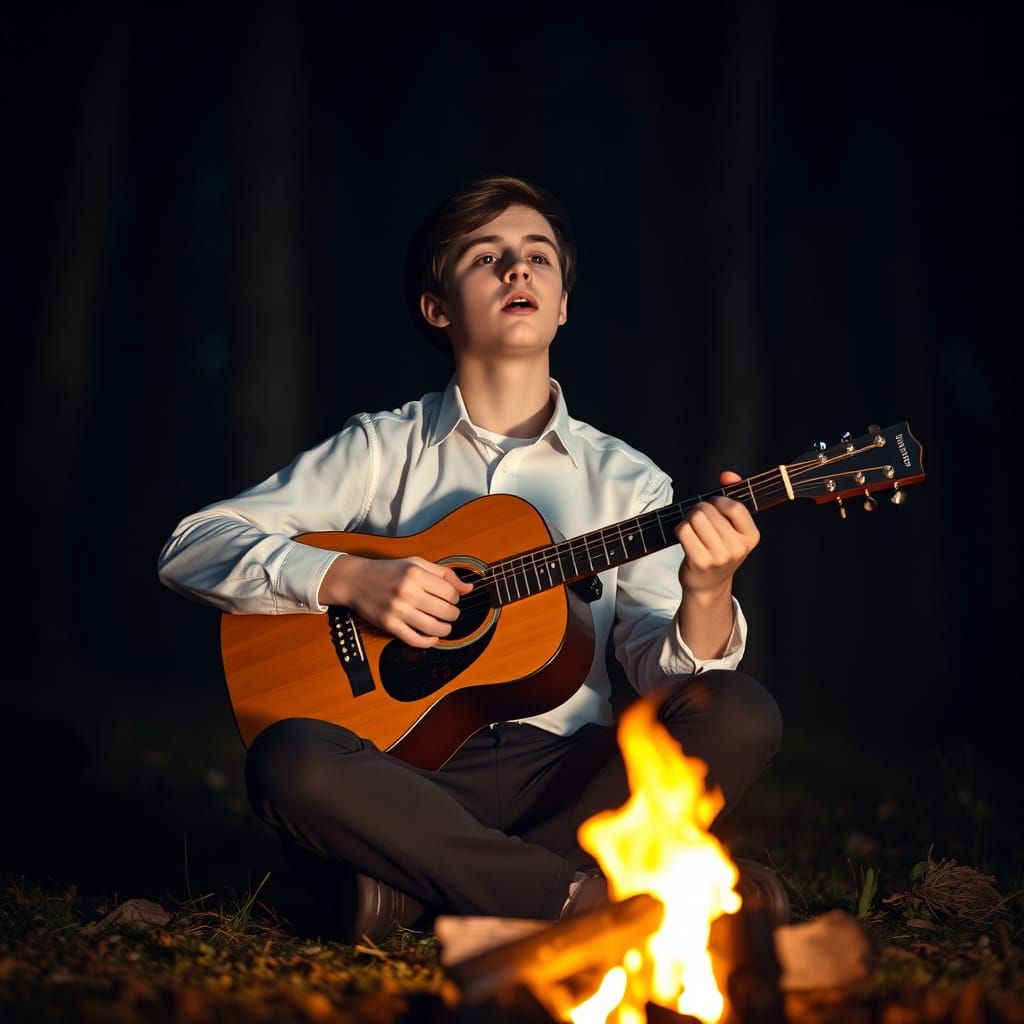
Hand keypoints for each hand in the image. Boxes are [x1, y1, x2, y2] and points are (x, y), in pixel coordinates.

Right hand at [319, 555, 473, 647]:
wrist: (356, 580)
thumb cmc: (388, 571)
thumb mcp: (416, 564)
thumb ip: (443, 574)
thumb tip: (468, 588)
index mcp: (415, 574)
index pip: (450, 593)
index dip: (455, 598)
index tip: (450, 598)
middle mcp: (407, 592)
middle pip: (445, 611)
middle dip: (453, 614)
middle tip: (450, 613)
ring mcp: (397, 610)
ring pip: (433, 628)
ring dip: (445, 629)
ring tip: (444, 626)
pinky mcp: (389, 625)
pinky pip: (415, 640)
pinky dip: (429, 642)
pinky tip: (432, 637)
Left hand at [674, 470, 759, 601]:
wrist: (708, 585)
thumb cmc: (719, 550)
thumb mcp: (732, 527)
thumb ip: (732, 497)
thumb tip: (728, 475)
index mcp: (751, 536)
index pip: (734, 506)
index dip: (718, 501)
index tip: (714, 506)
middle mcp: (738, 548)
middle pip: (709, 510)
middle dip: (699, 509)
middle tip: (699, 521)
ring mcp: (720, 556)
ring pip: (695, 518)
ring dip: (688, 519)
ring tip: (692, 529)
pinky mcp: (700, 561)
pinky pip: (684, 530)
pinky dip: (680, 529)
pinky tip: (685, 538)